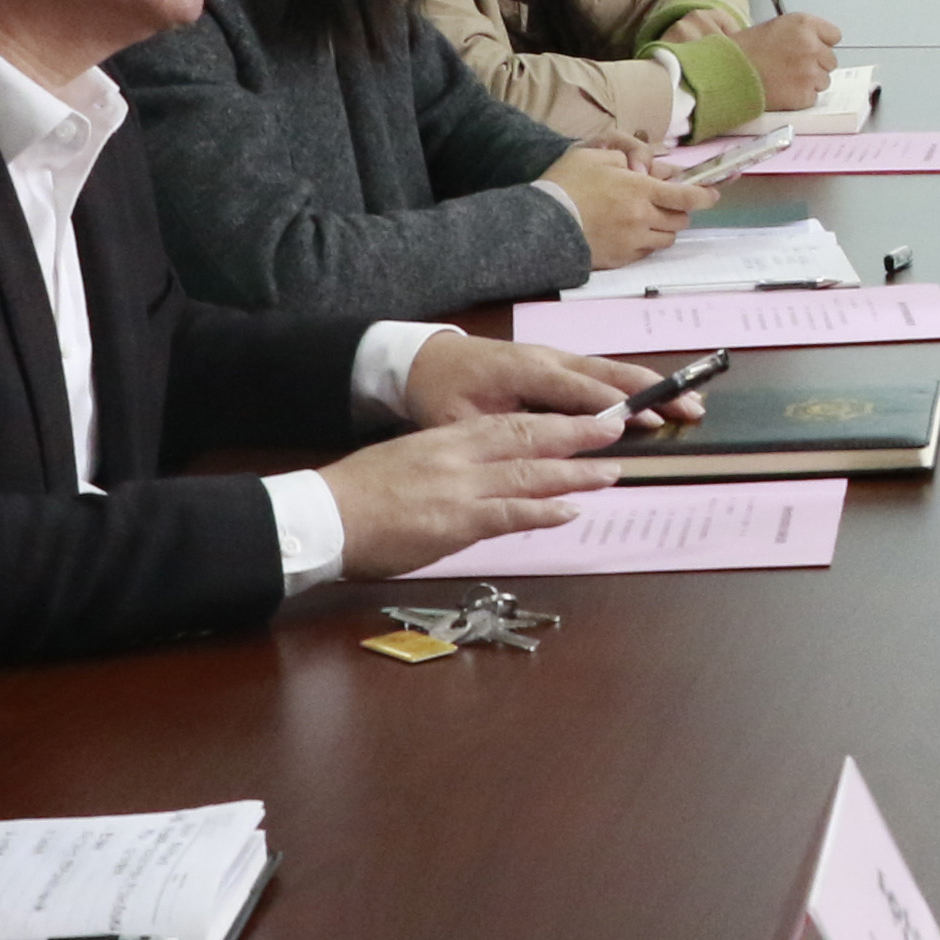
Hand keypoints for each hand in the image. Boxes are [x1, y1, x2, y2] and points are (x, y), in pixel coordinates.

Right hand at [323, 410, 624, 578]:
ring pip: (529, 473)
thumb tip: (478, 474)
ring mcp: (459, 488)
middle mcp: (458, 456)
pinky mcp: (455, 522)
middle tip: (615, 430)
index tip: (583, 418)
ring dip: (574, 473)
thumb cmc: (357, 494)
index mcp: (445, 437)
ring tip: (609, 472)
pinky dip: (543, 512)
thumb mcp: (406, 461)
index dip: (552, 420)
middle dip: (577, 434)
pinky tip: (570, 512)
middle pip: (529, 438)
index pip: (509, 423)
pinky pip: (509, 514)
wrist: (324, 516)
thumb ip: (446, 463)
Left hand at [399, 329, 690, 430]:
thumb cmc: (442, 393)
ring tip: (690, 399)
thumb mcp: (461, 421)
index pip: (580, 389)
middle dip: (653, 390)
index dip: (615, 406)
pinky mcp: (557, 361)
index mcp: (526, 371)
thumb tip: (543, 453)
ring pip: (611, 368)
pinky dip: (634, 381)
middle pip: (610, 372)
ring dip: (652, 384)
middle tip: (691, 406)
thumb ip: (505, 433)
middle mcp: (549, 358)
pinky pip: (602, 370)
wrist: (426, 359)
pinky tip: (658, 395)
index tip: (649, 420)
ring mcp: (556, 356)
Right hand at [543, 148, 712, 266]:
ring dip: (664, 227)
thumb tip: (642, 169)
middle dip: (678, 209)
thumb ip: (624, 158)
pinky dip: (645, 242)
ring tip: (645, 218)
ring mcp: (632, 241)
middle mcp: (642, 218)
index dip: (705, 195)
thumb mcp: (595, 157)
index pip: (686, 196)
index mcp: (639, 190)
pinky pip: (646, 251)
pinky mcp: (621, 259)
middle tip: (665, 202)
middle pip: (680, 219)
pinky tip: (628, 232)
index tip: (711, 194)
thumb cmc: (565, 184)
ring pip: (667, 238)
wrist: (540, 224)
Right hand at [737, 9, 841, 110]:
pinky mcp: (805, 94)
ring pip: (824, 80)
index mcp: (804, 24)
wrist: (727, 73)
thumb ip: (802, 33)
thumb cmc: (745, 50)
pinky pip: (813, 97)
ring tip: (784, 79)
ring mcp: (810, 71)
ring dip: (809, 82)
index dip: (821, 43)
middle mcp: (811, 46)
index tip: (810, 49)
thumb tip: (820, 45)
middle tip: (791, 67)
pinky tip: (782, 90)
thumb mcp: (776, 27)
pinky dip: (800, 97)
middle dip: (815, 65)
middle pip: (830, 60)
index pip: (834, 36)